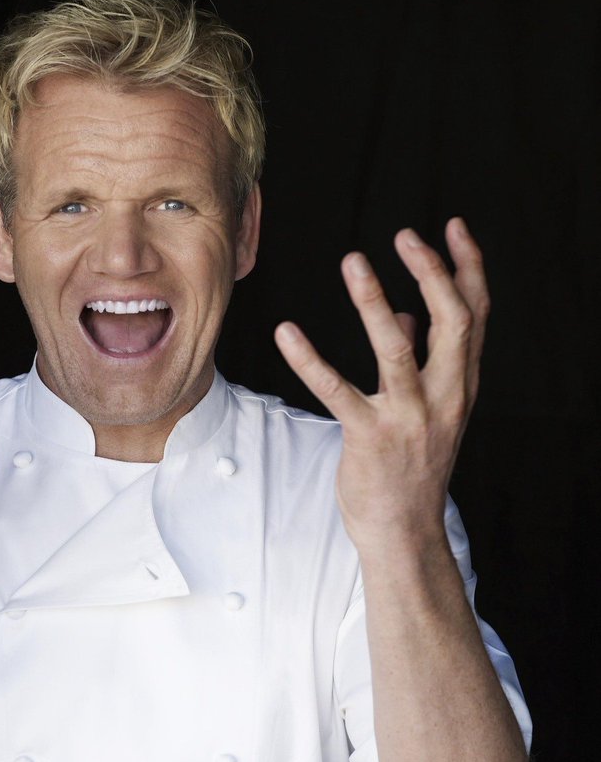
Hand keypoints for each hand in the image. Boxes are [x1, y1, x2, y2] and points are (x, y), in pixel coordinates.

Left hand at [274, 217, 487, 551]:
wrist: (405, 533)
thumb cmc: (412, 467)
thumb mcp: (428, 411)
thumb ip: (420, 360)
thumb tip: (405, 315)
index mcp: (461, 385)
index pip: (475, 316)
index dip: (467, 268)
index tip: (452, 227)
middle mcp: (445, 397)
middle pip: (454, 322)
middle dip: (433, 273)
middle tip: (406, 235)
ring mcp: (410, 419)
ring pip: (397, 349)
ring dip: (372, 302)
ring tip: (353, 261)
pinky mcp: (370, 438)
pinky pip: (337, 391)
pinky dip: (310, 359)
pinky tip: (286, 332)